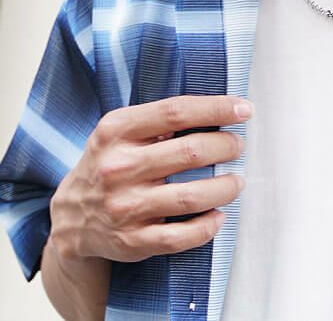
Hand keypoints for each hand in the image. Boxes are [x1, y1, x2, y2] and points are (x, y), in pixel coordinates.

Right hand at [48, 95, 252, 262]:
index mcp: (117, 130)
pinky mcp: (131, 241)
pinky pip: (181, 236)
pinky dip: (208, 226)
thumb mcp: (122, 129)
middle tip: (238, 147)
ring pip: (192, 196)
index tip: (244, 110)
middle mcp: (118, 167)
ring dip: (225, 187)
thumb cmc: (111, 161)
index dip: (216, 109)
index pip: (176, 112)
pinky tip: (218, 215)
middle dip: (226, 147)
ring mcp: (124, 206)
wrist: (70, 216)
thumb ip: (161, 118)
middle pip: (190, 152)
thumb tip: (221, 110)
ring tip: (236, 181)